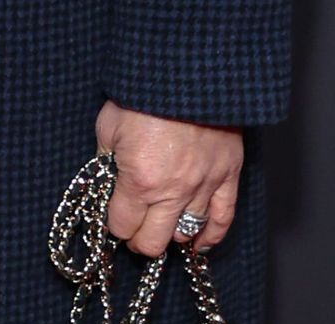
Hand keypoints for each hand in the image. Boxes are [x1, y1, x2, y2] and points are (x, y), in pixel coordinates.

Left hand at [95, 100, 242, 255]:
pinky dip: (212, 235)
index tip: (114, 215)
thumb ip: (106, 160)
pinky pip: (223, 218)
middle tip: (135, 227)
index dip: (115, 224)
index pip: (121, 227)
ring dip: (170, 232)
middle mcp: (172, 192)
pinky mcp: (228, 175)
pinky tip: (200, 243)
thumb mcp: (109, 128)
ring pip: (186, 233)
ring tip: (163, 223)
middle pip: (152, 242)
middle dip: (138, 239)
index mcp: (139, 182)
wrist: (189, 69)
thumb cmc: (144, 95)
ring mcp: (203, 185)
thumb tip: (106, 180)